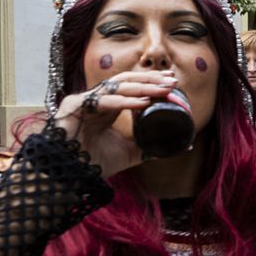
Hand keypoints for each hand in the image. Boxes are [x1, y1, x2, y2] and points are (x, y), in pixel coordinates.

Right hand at [49, 70, 177, 177]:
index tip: (172, 81)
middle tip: (172, 81)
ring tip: (163, 89)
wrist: (70, 177)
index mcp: (107, 106)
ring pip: (116, 87)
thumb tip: (186, 146)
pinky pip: (103, 101)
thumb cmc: (95, 164)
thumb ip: (155, 147)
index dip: (150, 81)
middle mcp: (95, 100)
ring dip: (143, 87)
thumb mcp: (132, 152)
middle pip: (125, 80)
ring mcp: (83, 101)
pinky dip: (125, 101)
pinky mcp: (73, 107)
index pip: (130, 85)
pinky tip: (144, 103)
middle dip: (150, 79)